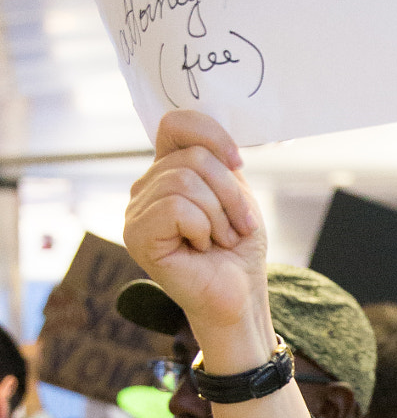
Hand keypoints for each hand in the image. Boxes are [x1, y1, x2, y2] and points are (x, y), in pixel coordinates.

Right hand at [124, 111, 270, 354]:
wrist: (240, 294)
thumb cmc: (238, 247)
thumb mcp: (236, 193)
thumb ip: (217, 160)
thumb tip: (210, 138)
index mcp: (167, 170)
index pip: (175, 123)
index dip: (211, 135)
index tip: (238, 164)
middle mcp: (145, 186)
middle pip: (191, 157)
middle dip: (229, 194)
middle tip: (238, 227)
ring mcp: (136, 211)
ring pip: (184, 181)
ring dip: (219, 215)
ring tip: (221, 239)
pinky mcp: (136, 236)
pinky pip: (176, 207)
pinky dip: (202, 228)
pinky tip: (201, 249)